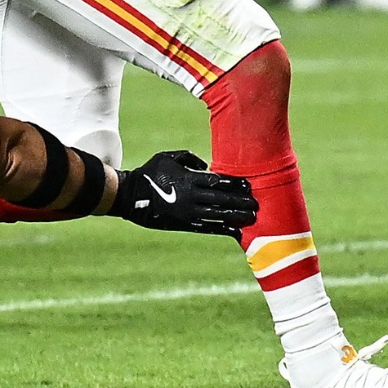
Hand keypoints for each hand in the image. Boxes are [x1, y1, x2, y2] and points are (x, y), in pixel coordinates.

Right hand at [116, 150, 257, 236]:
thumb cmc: (149, 172)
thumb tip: (206, 165)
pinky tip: (236, 231)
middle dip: (241, 201)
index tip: (249, 185)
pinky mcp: (184, 224)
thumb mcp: (167, 156)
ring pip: (219, 215)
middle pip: (223, 199)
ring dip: (237, 216)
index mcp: (188, 178)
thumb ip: (189, 157)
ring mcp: (188, 212)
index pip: (218, 181)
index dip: (235, 184)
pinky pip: (208, 228)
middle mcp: (191, 196)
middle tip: (257, 203)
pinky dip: (223, 229)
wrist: (130, 196)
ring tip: (252, 217)